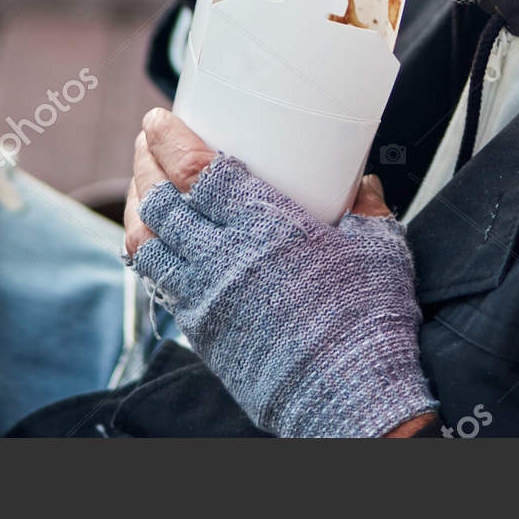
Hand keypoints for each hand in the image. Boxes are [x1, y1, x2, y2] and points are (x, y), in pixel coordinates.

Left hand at [124, 108, 437, 437]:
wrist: (350, 397)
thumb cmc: (368, 321)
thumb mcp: (378, 248)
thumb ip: (365, 208)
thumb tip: (362, 184)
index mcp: (266, 225)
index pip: (196, 170)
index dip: (169, 139)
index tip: (159, 121)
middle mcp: (225, 257)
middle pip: (160, 200)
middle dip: (146, 163)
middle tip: (148, 143)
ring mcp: (206, 296)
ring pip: (147, 242)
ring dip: (140, 208)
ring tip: (146, 188)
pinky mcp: (202, 329)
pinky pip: (158, 284)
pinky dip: (151, 255)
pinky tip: (159, 243)